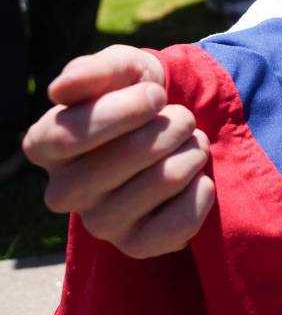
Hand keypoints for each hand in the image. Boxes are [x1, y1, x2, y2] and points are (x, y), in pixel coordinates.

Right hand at [22, 46, 214, 259]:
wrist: (173, 126)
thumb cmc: (137, 94)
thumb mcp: (122, 69)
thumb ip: (95, 70)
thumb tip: (60, 89)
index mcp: (45, 144)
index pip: (70, 133)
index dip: (125, 109)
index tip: (156, 94)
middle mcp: (64, 191)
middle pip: (130, 154)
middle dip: (174, 126)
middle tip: (182, 119)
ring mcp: (99, 223)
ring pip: (165, 180)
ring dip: (193, 151)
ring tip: (189, 143)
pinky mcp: (136, 245)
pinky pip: (182, 221)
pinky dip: (202, 190)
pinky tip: (195, 179)